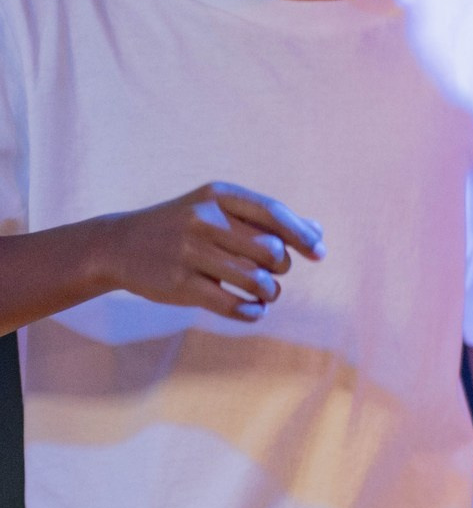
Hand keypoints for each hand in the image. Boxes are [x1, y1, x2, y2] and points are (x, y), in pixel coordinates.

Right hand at [101, 183, 322, 321]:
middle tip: (272, 273)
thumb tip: (317, 232)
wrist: (119, 245)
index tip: (319, 254)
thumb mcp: (218, 209)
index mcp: (218, 196)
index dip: (302, 236)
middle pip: (270, 250)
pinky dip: (251, 312)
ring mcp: (189, 252)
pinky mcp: (179, 284)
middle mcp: (204, 219)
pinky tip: (253, 310)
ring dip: (269, 293)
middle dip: (280, 267)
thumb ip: (266, 219)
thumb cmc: (183, 227)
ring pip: (255, 279)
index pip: (273, 213)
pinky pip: (231, 304)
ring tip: (264, 293)